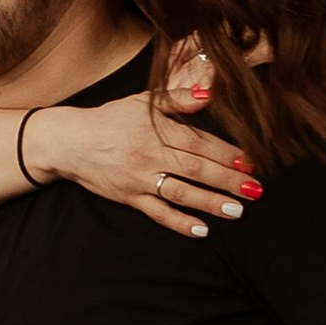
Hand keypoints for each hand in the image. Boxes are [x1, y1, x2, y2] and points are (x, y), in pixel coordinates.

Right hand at [33, 91, 262, 238]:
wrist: (70, 141)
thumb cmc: (110, 119)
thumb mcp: (143, 101)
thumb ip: (178, 98)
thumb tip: (209, 94)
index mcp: (156, 129)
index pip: (198, 142)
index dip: (226, 152)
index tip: (250, 161)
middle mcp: (150, 155)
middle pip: (195, 169)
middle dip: (228, 180)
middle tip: (255, 190)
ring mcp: (139, 179)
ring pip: (181, 192)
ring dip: (211, 202)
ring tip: (237, 211)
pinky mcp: (129, 198)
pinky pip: (157, 213)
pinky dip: (179, 222)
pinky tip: (201, 230)